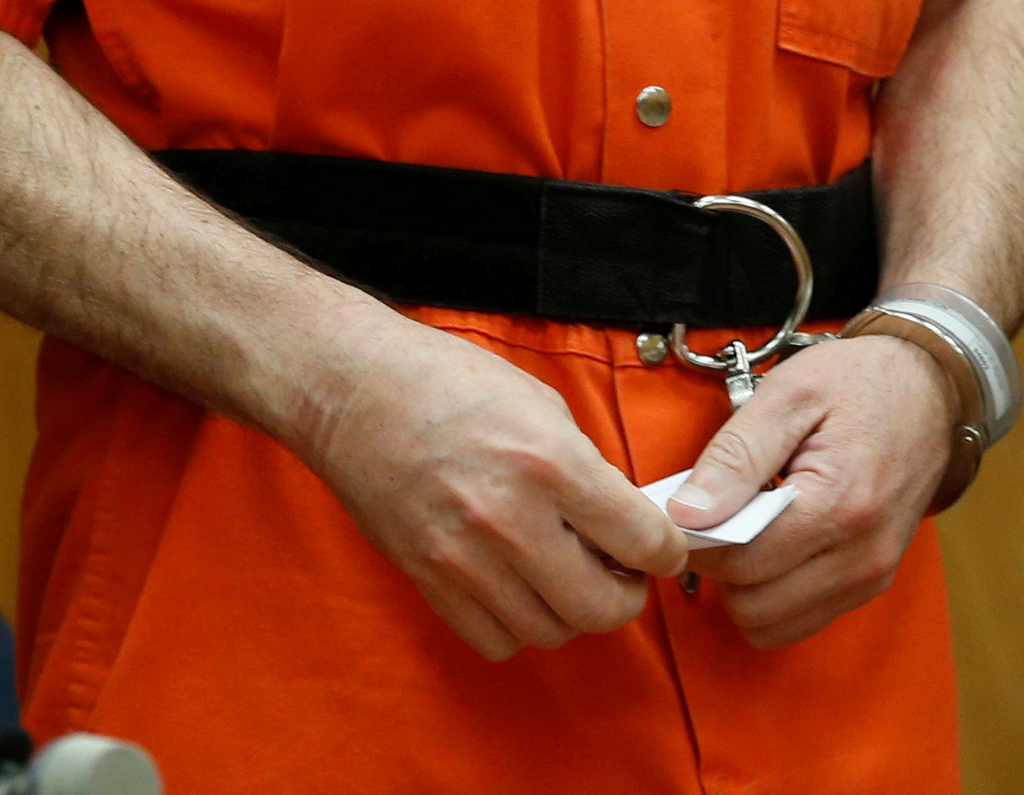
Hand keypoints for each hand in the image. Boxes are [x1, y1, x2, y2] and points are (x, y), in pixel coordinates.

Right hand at [296, 312, 687, 659]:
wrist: (356, 391)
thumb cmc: (448, 383)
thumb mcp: (542, 406)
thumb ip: (588, 469)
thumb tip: (622, 522)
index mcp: (551, 463)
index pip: (643, 541)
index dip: (667, 552)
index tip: (662, 549)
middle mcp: (511, 520)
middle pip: (601, 608)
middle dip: (626, 595)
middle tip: (621, 572)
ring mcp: (465, 559)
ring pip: (550, 631)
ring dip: (571, 611)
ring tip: (566, 573)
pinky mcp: (428, 581)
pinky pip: (495, 640)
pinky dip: (518, 624)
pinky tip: (519, 587)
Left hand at [670, 334, 960, 648]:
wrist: (931, 388)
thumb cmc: (859, 382)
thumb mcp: (789, 394)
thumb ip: (736, 455)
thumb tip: (687, 513)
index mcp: (840, 505)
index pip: (740, 563)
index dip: (698, 540)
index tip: (687, 509)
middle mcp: (862, 555)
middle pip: (752, 605)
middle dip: (721, 567)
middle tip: (718, 516)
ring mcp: (871, 575)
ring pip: (772, 625)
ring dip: (745, 588)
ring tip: (750, 528)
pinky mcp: (873, 582)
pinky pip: (799, 619)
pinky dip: (773, 594)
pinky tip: (776, 543)